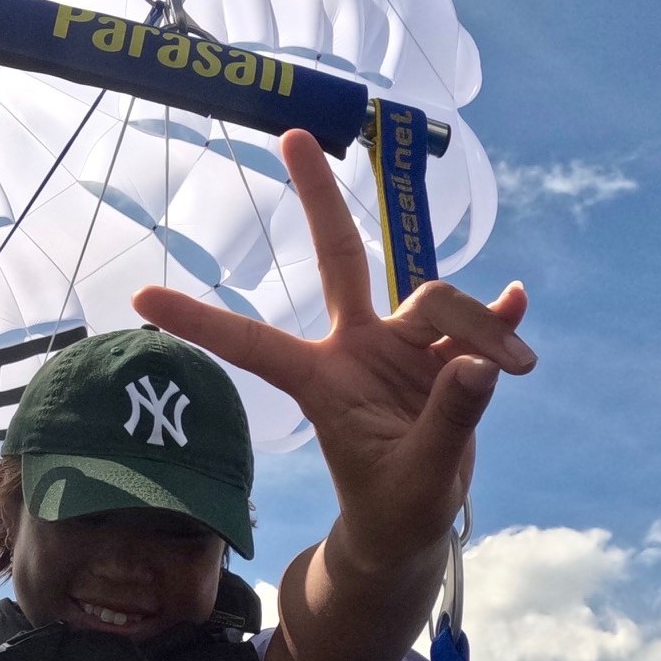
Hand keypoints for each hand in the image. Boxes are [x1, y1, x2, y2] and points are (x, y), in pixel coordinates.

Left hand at [131, 128, 533, 567]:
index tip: (140, 297)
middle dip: (318, 199)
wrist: (412, 526)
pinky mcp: (446, 355)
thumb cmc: (393, 507)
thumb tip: (478, 364)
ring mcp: (401, 346)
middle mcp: (355, 348)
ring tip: (520, 365)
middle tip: (293, 134)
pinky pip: (475, 321)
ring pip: (435, 302)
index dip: (200, 320)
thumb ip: (449, 421)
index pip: (253, 344)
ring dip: (479, 326)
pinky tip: (517, 301)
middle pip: (339, 257)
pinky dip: (498, 315)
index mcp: (321, 381)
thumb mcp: (418, 478)